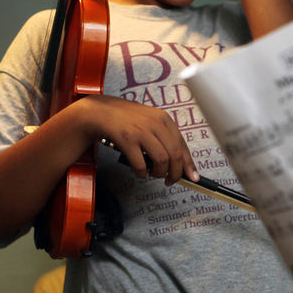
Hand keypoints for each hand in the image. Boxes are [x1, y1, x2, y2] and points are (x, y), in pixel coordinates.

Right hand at [69, 95, 198, 185]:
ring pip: (162, 161)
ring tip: (153, 174)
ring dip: (159, 173)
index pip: (182, 145)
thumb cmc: (126, 120)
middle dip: (175, 173)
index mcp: (163, 119)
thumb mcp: (149, 121)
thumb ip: (164, 137)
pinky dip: (142, 173)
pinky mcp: (127, 139)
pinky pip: (141, 164)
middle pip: (175, 155)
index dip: (189, 165)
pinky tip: (140, 172)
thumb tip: (179, 160)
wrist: (100, 112)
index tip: (192, 177)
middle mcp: (155, 123)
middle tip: (170, 180)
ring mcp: (141, 131)